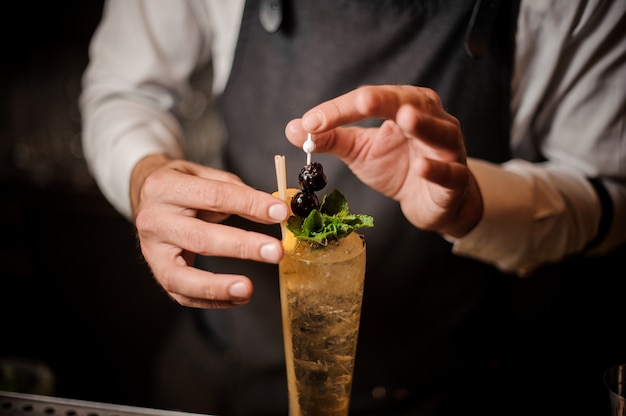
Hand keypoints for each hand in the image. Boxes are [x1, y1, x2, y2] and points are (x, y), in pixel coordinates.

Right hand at [130, 154, 288, 308]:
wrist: (145, 196)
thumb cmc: (181, 185)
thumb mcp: (204, 175)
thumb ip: (238, 191)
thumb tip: (275, 212)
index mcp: (164, 186)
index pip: (214, 196)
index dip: (251, 204)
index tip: (280, 213)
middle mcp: (153, 219)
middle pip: (200, 238)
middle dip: (242, 246)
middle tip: (275, 252)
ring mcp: (151, 250)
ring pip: (181, 276)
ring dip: (217, 286)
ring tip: (247, 289)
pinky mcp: (157, 272)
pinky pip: (182, 294)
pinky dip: (212, 300)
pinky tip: (238, 298)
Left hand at [285, 85, 482, 237]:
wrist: (432, 201)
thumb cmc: (398, 166)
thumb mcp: (360, 150)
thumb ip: (330, 137)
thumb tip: (293, 127)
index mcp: (406, 105)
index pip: (372, 99)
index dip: (340, 109)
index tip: (310, 122)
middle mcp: (432, 120)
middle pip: (409, 103)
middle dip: (385, 102)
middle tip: (362, 102)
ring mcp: (448, 149)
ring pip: (438, 133)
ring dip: (423, 127)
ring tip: (406, 120)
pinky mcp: (455, 180)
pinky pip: (449, 172)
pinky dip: (437, 169)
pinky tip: (422, 167)